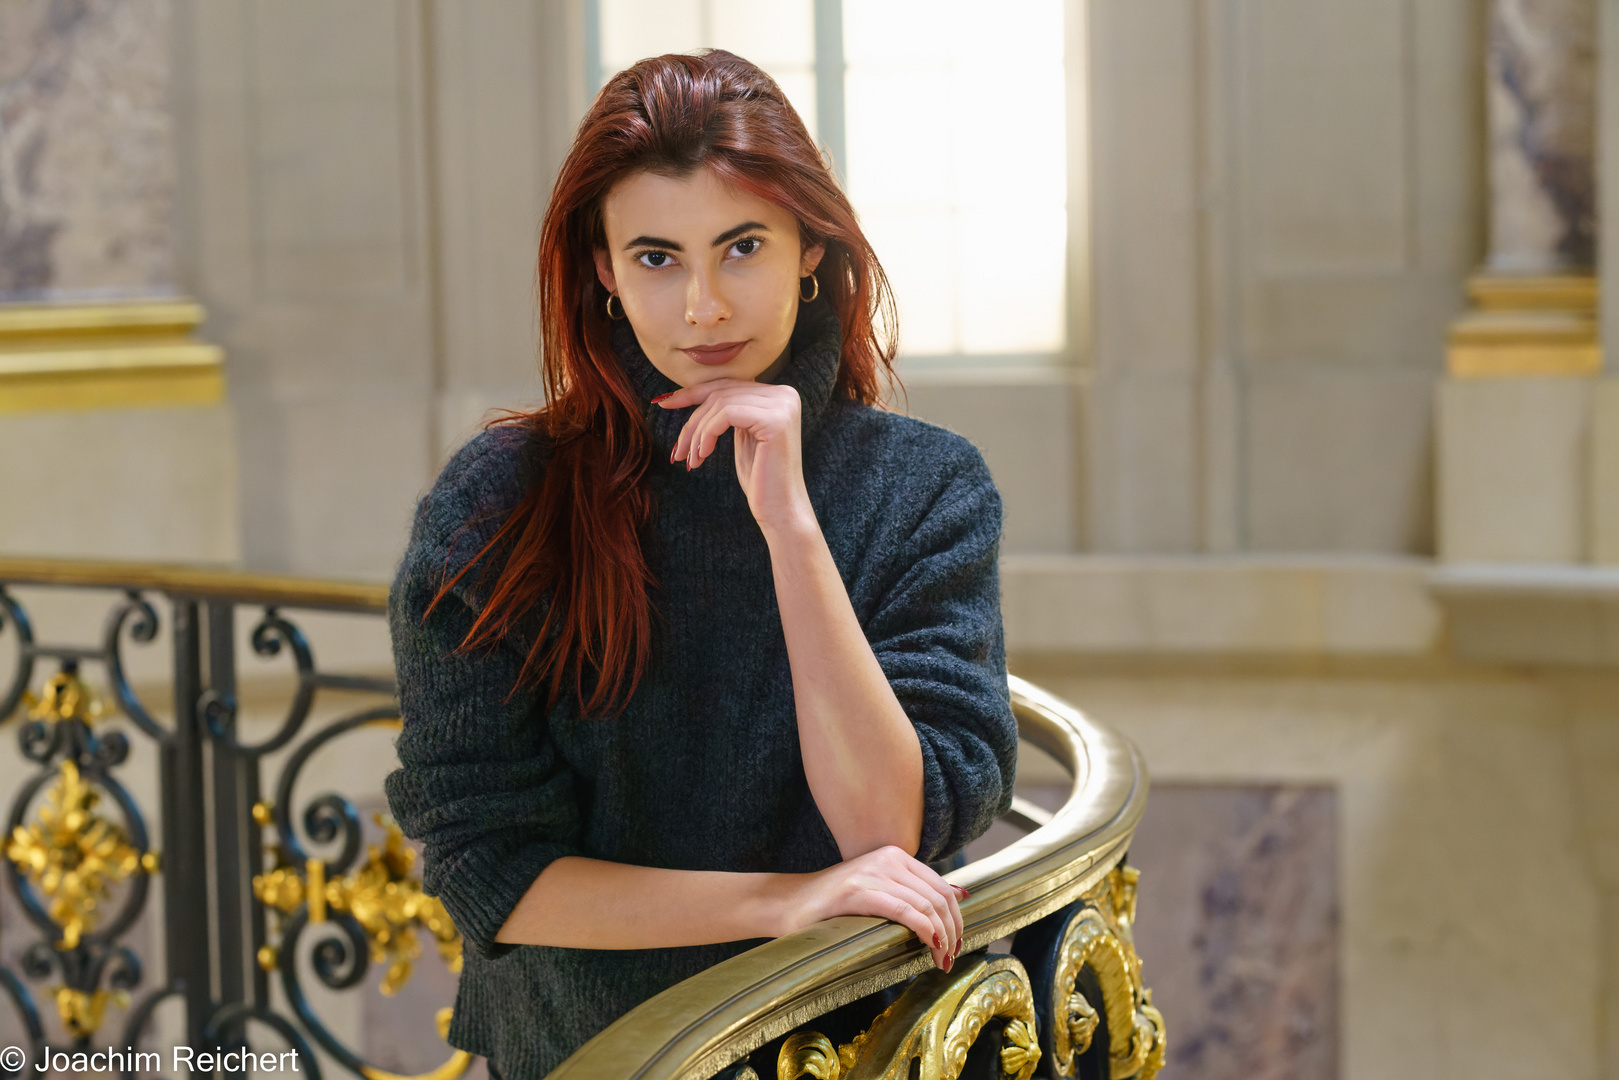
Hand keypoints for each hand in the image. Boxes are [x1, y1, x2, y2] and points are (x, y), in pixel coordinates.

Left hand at [657, 380, 812, 532]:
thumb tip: (691, 391)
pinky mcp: (775, 419)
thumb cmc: (760, 477)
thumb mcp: (742, 436)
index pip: (727, 385)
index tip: (664, 403)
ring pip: (720, 403)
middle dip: (692, 420)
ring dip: (697, 432)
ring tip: (691, 458)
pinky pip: (727, 414)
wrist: (781, 509)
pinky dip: (707, 433)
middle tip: (678, 450)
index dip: (692, 393)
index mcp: (779, 395)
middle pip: (721, 393)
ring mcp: (782, 405)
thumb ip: (731, 410)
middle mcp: (785, 394)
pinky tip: (703, 455)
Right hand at [781, 845, 968, 970]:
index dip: (956, 918)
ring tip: (941, 961)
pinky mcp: (856, 892)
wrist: (789, 904)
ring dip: (941, 937)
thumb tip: (960, 894)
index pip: (941, 886)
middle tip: (951, 959)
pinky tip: (930, 946)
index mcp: (894, 855)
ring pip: (925, 905)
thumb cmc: (834, 905)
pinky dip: (924, 930)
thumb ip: (913, 890)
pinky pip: (903, 911)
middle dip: (953, 931)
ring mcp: (871, 873)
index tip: (956, 945)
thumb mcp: (879, 889)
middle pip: (938, 897)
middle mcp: (886, 858)